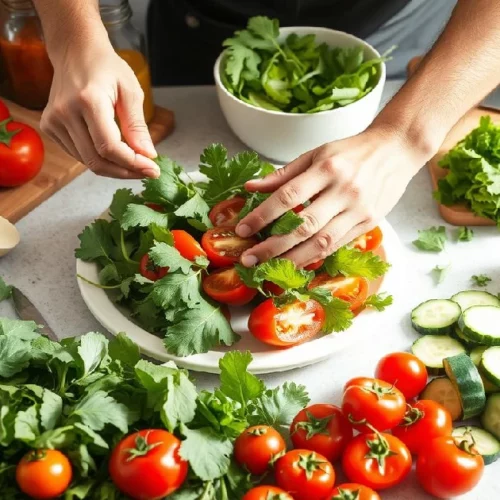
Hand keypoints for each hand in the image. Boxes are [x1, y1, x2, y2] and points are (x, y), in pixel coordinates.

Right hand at [40, 38, 158, 178]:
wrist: (75, 52)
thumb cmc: (106, 67)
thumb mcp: (131, 91)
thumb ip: (137, 125)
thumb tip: (147, 155)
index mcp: (88, 100)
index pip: (109, 146)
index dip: (132, 163)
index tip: (152, 170)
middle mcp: (65, 112)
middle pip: (97, 160)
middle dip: (125, 171)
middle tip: (147, 172)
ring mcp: (53, 121)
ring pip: (87, 162)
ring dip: (114, 169)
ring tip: (135, 164)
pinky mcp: (49, 127)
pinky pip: (78, 155)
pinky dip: (99, 160)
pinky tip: (115, 154)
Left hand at [236, 125, 429, 266]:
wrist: (396, 151)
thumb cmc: (352, 151)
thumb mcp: (316, 154)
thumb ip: (283, 174)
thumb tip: (252, 187)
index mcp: (327, 168)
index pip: (288, 196)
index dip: (262, 215)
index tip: (243, 229)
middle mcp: (343, 190)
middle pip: (303, 225)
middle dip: (272, 246)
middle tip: (249, 258)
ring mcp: (358, 210)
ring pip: (321, 242)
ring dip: (292, 259)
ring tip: (268, 268)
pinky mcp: (368, 224)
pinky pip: (337, 245)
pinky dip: (314, 257)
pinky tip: (296, 264)